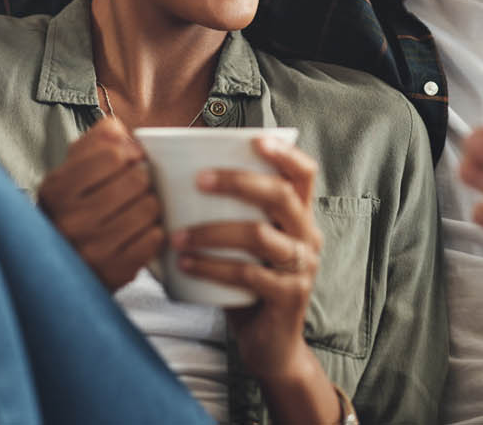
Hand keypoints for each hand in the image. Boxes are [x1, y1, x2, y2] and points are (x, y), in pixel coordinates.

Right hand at [37, 117, 164, 290]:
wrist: (61, 265)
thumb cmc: (75, 205)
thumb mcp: (73, 168)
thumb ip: (96, 140)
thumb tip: (121, 132)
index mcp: (57, 188)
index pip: (112, 155)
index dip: (131, 151)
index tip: (132, 158)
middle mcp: (70, 220)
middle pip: (136, 180)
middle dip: (143, 179)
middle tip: (136, 186)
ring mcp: (91, 250)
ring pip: (149, 208)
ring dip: (150, 204)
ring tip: (138, 207)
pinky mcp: (113, 273)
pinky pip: (154, 239)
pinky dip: (154, 231)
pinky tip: (140, 231)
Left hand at [173, 136, 323, 378]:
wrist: (270, 345)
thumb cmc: (249, 284)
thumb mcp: (246, 245)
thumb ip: (230, 214)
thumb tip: (174, 180)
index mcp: (300, 216)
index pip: (304, 174)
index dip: (284, 153)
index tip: (254, 138)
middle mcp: (308, 236)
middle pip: (281, 196)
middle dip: (238, 182)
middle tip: (199, 180)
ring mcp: (302, 267)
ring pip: (259, 236)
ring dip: (212, 231)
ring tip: (177, 235)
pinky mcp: (289, 296)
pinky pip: (248, 275)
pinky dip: (212, 267)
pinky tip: (185, 265)